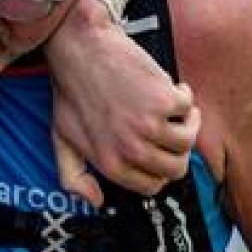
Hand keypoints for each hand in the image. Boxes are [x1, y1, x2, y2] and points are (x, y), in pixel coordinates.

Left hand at [46, 0, 199, 205]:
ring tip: (173, 108)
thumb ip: (73, 177)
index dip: (158, 169)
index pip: (151, 186)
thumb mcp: (61, 140)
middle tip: (170, 129)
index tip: (158, 151)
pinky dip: (184, 96)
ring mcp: (149, 126)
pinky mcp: (164, 100)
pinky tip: (169, 87)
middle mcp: (130, 150)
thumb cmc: (71, 92)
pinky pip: (190, 109)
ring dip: (186, 123)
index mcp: (109, 164)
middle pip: (176, 168)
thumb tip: (97, 202)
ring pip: (189, 142)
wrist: (81, 48)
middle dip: (176, 150)